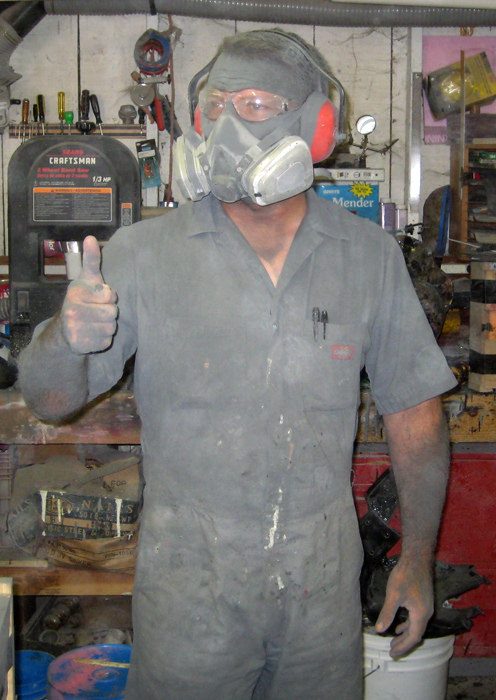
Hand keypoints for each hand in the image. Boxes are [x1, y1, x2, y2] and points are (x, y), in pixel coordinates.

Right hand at [60, 235, 117, 353]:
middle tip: (96, 311)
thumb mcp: (87, 279)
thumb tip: (91, 237)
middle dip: (109, 312)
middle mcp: (72, 311)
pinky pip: (106, 342)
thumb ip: (92, 259)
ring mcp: (75, 330)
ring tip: (94, 322)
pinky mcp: (80, 346)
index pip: (110, 295)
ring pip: (111, 328)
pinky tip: (92, 334)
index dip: (109, 297)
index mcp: (75, 292)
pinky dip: (102, 339)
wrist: (65, 330)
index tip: (98, 297)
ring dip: (107, 326)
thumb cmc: (82, 300)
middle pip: (113, 313)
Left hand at [375, 557, 433, 658]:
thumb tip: (379, 630)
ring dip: (405, 634)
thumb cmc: (405, 575)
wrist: (417, 558)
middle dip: (404, 643)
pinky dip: (408, 625)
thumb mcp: (394, 595)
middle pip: (416, 634)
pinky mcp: (423, 600)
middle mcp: (427, 613)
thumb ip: (387, 613)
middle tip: (392, 651)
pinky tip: (400, 625)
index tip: (392, 654)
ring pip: (416, 626)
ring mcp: (426, 607)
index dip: (403, 647)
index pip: (413, 637)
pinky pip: (416, 618)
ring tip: (394, 641)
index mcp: (421, 614)